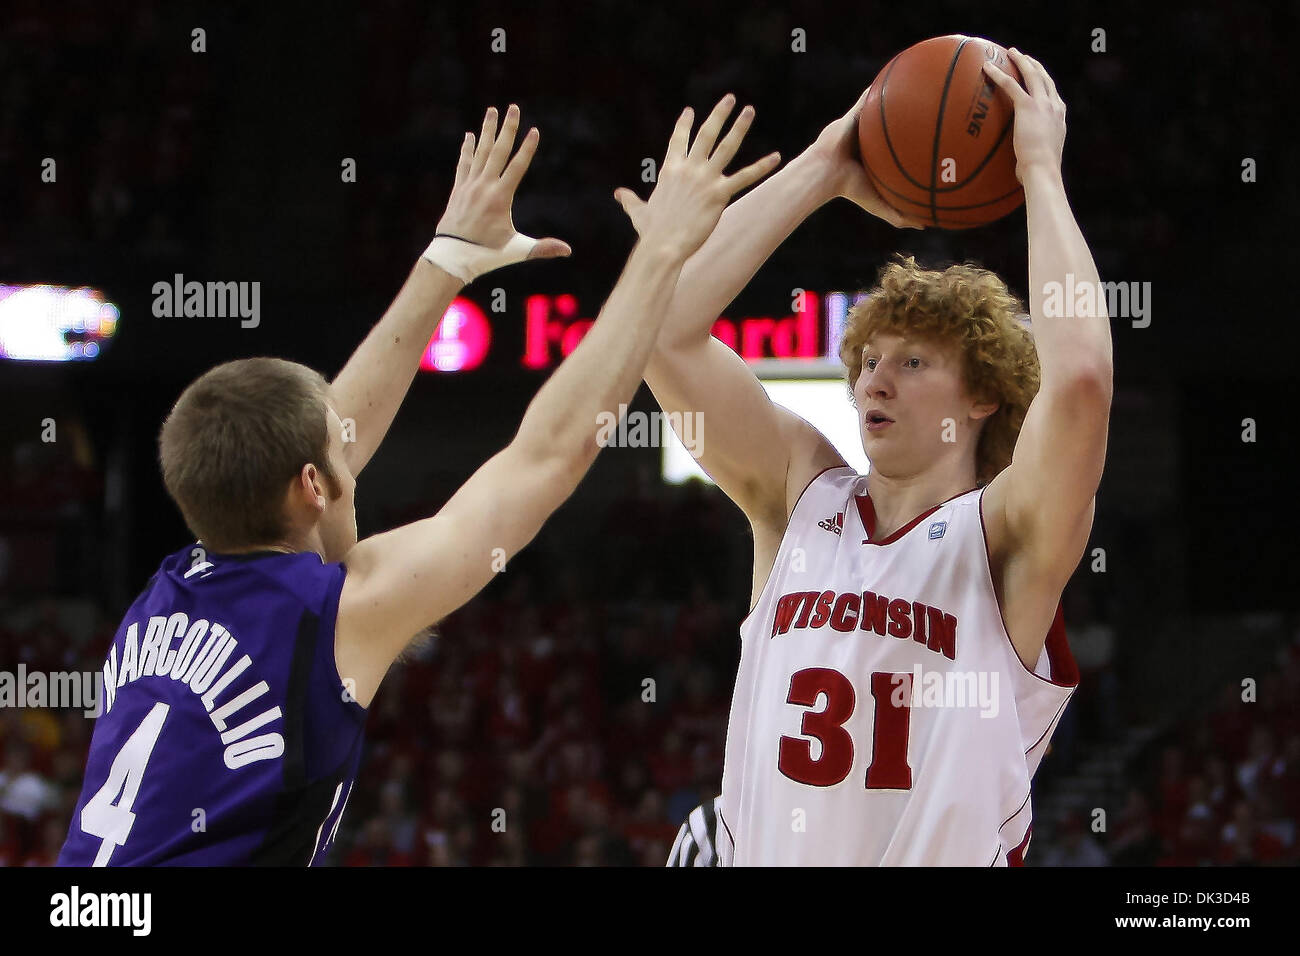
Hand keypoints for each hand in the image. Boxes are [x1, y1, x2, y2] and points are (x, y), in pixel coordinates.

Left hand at [435, 104, 570, 259]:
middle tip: (513, 108)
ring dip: (487, 130)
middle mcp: (484, 186)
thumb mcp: (517, 250)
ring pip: (480, 152)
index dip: (527, 149)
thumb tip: (568, 250)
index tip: (534, 131)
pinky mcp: (458, 189)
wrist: (452, 255)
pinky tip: (470, 135)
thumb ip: (542, 248)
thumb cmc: (487, 255)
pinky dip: (468, 149)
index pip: (517, 167)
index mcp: (500, 198)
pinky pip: (464, 163)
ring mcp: (469, 185)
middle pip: (498, 151)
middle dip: (507, 129)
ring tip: (492, 110)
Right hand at [613, 95, 780, 259]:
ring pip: (726, 147)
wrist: (663, 245)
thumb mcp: (638, 211)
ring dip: (739, 127)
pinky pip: (745, 177)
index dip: (684, 124)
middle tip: (730, 99)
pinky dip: (762, 166)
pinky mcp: (720, 194)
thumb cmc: (651, 231)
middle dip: (719, 114)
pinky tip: (776, 157)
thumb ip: (629, 200)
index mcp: (670, 169)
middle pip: (706, 134)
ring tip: (749, 111)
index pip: (678, 140)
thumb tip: (618, 194)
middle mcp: (689, 168)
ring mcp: (705, 179)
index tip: (690, 111)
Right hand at [806, 89, 925, 228]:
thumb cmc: (849, 189)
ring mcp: (860, 126)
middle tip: (933, 108)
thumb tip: (925, 225)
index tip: (935, 137)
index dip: (913, 142)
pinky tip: (897, 73)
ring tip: (918, 83)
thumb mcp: (878, 204)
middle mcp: (869, 140)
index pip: (896, 149)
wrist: (824, 174)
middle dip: (908, 117)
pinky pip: (868, 97)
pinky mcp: (852, 115)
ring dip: (895, 97)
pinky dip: (880, 87)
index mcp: (875, 159)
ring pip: (881, 110)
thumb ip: (899, 214)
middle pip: (892, 126)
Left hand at [982, 49, 1066, 181]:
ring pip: (1032, 74)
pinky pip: (1010, 85)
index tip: (1037, 74)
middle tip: (1023, 56)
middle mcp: (1055, 106)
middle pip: (1045, 78)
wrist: (1043, 169)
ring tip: (1011, 52)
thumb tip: (1021, 165)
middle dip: (1034, 65)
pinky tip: (987, 67)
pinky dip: (998, 74)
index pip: (1053, 93)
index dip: (1044, 81)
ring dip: (1021, 61)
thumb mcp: (1042, 157)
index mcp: (1060, 117)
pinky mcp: (1028, 107)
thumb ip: (1034, 152)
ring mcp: (1043, 104)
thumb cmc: (1039, 171)